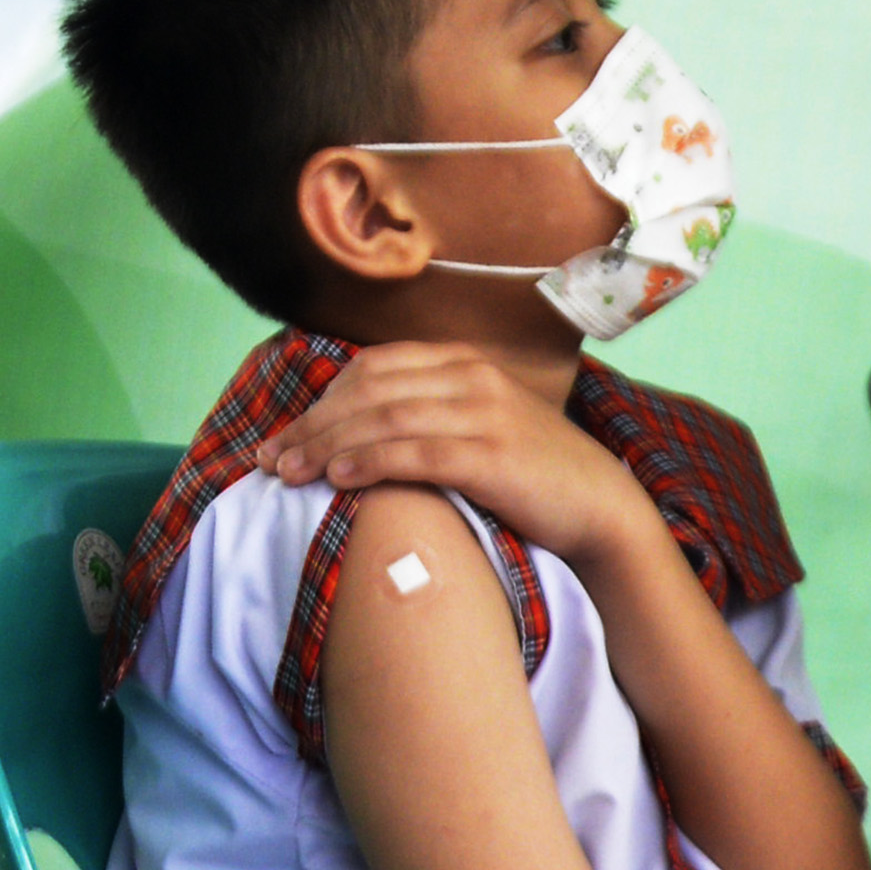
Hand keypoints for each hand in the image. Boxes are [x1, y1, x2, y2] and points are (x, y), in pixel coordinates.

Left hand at [263, 343, 667, 578]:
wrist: (600, 506)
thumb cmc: (529, 474)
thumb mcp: (476, 426)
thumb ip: (427, 415)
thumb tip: (354, 430)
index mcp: (462, 363)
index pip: (373, 367)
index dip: (322, 398)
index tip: (285, 433)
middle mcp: (470, 378)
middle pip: (369, 391)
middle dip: (312, 423)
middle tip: (270, 457)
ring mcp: (483, 413)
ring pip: (384, 418)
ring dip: (327, 444)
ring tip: (288, 471)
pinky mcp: (492, 456)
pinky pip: (416, 451)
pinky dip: (370, 460)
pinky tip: (338, 475)